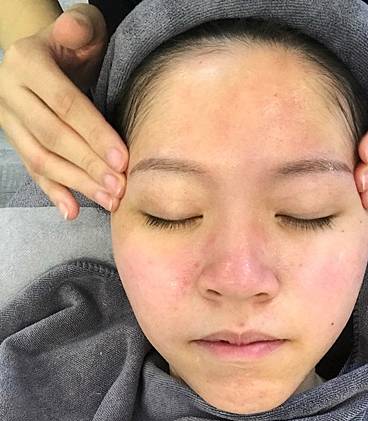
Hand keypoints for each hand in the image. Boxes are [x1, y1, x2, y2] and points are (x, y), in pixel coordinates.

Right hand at [0, 3, 128, 218]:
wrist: (49, 56)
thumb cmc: (73, 45)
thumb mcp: (80, 27)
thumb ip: (80, 27)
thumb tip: (75, 33)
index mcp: (27, 64)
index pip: (64, 104)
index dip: (94, 133)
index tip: (122, 159)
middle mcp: (11, 94)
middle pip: (53, 137)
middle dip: (89, 165)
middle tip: (120, 186)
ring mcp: (10, 122)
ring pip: (42, 159)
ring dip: (77, 184)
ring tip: (109, 200)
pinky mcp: (17, 142)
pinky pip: (33, 171)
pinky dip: (53, 193)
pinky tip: (72, 211)